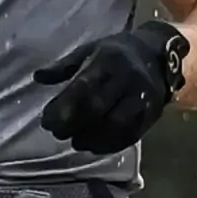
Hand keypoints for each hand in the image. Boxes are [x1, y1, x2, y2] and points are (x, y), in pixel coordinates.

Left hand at [33, 21, 189, 155]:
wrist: (159, 57)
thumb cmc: (116, 53)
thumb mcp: (90, 50)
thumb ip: (64, 67)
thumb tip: (37, 77)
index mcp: (108, 60)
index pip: (84, 87)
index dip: (64, 107)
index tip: (47, 120)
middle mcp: (127, 79)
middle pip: (99, 108)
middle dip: (74, 124)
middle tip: (57, 133)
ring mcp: (142, 98)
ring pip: (116, 125)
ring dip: (92, 139)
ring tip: (76, 142)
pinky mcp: (151, 114)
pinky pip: (131, 135)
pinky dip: (110, 145)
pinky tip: (94, 147)